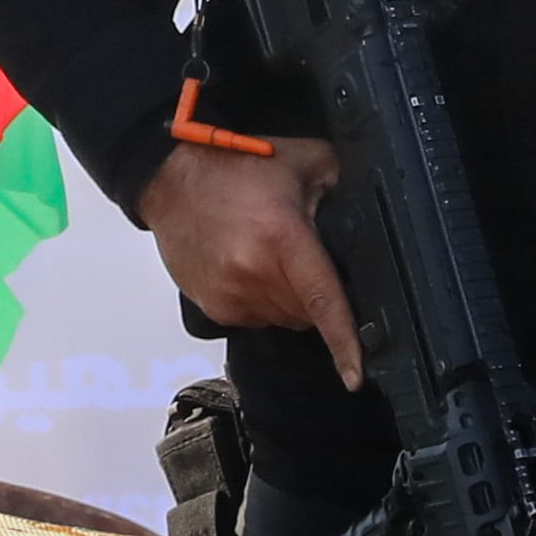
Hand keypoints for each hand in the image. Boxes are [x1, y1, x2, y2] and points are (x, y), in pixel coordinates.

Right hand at [138, 137, 363, 387]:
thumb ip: (339, 182)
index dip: (344, 343)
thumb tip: (365, 207)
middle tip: (297, 255)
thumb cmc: (230, 168)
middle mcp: (253, 273)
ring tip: (266, 257)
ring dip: (285, 300)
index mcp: (281, 238)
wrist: (169, 178)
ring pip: (281, 320)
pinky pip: (254, 319)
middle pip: (306, 314)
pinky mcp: (212, 306)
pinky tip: (246, 269)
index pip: (322, 302)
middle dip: (311, 293)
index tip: (355, 376)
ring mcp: (229, 294)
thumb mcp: (299, 159)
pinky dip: (259, 302)